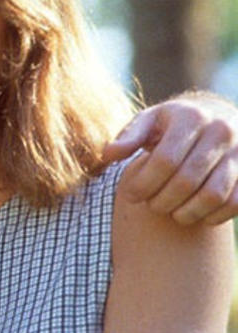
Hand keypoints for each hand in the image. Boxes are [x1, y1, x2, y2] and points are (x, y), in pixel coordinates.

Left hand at [102, 93, 237, 224]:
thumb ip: (129, 137)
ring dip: (187, 212)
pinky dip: (213, 216)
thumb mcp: (149, 121)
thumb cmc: (173, 125)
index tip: (130, 195)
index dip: (144, 184)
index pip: (164, 160)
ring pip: (212, 195)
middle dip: (162, 201)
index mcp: (191, 116)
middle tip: (151, 206)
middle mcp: (221, 130)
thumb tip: (108, 155)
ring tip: (171, 212)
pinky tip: (196, 215)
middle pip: (186, 181)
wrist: (218, 117)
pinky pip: (234, 203)